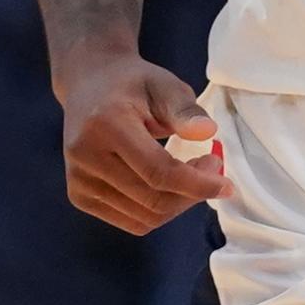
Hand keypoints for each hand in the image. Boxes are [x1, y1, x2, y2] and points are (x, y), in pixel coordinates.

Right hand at [58, 54, 229, 233]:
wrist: (90, 85)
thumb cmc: (133, 84)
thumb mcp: (164, 85)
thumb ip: (186, 110)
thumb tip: (208, 132)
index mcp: (105, 124)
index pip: (157, 171)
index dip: (197, 185)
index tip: (226, 184)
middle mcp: (85, 156)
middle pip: (152, 199)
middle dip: (193, 193)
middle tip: (212, 168)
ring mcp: (78, 180)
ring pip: (145, 217)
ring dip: (179, 204)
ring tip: (192, 173)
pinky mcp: (79, 196)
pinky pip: (132, 221)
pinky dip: (160, 210)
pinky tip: (169, 185)